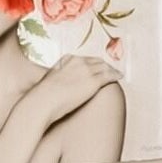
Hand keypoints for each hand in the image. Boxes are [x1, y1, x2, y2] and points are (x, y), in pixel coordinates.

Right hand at [0, 56, 122, 162]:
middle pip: (97, 61)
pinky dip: (115, 75)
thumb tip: (54, 87)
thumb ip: (56, 80)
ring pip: (104, 67)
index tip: (97, 66)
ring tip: (117, 72)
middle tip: (111, 68)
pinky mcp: (93, 82)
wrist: (42, 103)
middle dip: (104, 64)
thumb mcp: (48, 83)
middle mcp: (78, 62)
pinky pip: (109, 75)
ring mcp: (86, 71)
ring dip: (112, 69)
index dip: (92, 63)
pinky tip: (119, 77)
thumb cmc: (42, 97)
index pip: (84, 59)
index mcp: (67, 60)